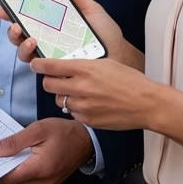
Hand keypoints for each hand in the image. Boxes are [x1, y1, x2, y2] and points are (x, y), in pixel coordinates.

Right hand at [0, 0, 142, 68]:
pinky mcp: (56, 71)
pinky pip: (39, 67)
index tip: (3, 4)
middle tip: (12, 21)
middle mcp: (48, 42)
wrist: (120, 56)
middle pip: (20, 36)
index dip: (12, 12)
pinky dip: (34, 58)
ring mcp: (51, 57)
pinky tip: (38, 49)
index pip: (27, 19)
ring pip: (25, 53)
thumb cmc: (106, 35)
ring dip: (20, 43)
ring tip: (29, 36)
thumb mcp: (90, 9)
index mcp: (52, 27)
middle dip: (10, 28)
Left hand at [0, 117, 92, 183]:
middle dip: (3, 166)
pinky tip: (22, 157)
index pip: (7, 177)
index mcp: (39, 170)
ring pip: (18, 182)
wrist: (86, 141)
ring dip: (12, 168)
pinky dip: (21, 171)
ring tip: (12, 151)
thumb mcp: (38, 130)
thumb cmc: (63, 132)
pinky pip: (27, 182)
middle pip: (11, 180)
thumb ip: (14, 142)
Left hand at [30, 56, 161, 130]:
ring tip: (78, 92)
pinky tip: (89, 104)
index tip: (35, 64)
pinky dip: (75, 108)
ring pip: (59, 100)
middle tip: (56, 79)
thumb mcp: (105, 63)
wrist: (146, 104)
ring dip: (63, 95)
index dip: (38, 64)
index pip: (50, 66)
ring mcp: (83, 105)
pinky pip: (71, 112)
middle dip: (49, 81)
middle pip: (48, 84)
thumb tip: (64, 66)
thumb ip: (83, 65)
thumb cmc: (129, 80)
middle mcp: (80, 87)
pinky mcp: (87, 120)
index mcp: (85, 68)